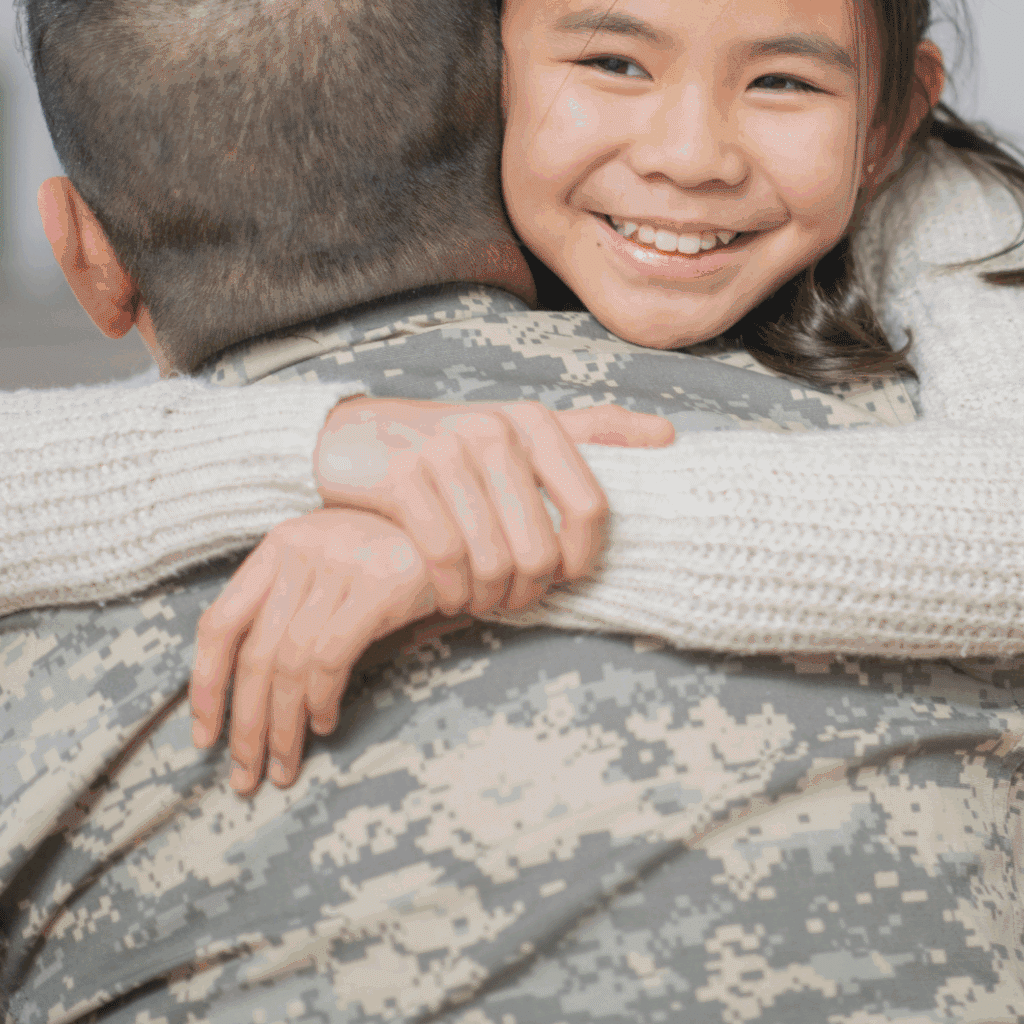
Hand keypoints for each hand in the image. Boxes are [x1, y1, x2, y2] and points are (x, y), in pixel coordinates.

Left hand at [190, 507, 451, 793]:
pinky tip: (324, 724)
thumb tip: (252, 694)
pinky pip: (330, 657)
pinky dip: (320, 700)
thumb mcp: (333, 570)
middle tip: (247, 774)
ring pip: (289, 664)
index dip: (205, 686)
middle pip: (254, 654)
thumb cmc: (395, 559)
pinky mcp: (378, 584)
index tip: (205, 736)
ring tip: (286, 764)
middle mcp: (302, 549)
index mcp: (279, 546)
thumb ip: (292, 610)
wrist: (468, 529)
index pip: (219, 622)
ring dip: (283, 726)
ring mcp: (340, 564)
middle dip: (245, 725)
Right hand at [309, 398, 673, 619]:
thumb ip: (594, 432)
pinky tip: (449, 596)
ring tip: (480, 600)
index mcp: (537, 423)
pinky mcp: (403, 479)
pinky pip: (444, 558)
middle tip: (511, 598)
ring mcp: (447, 453)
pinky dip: (451, 592)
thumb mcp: (523, 430)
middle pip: (540, 549)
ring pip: (493, 561)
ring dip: (488, 598)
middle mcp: (496, 430)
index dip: (581, 561)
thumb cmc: (454, 445)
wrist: (355, 435)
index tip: (561, 577)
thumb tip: (668, 436)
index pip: (591, 509)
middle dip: (528, 592)